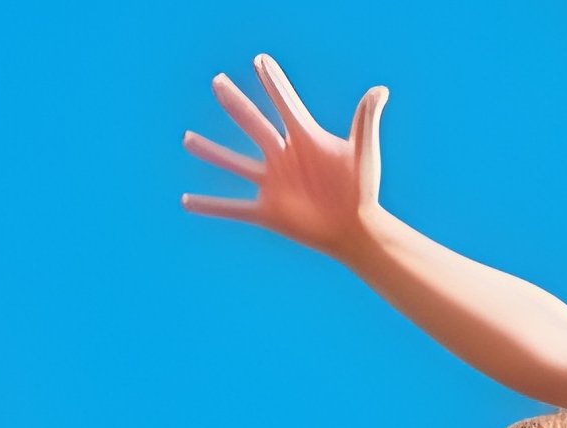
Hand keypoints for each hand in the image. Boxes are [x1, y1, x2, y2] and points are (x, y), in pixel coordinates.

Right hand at [182, 54, 387, 260]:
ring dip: (211, 152)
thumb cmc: (362, 189)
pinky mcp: (267, 212)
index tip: (259, 60)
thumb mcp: (363, 152)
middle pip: (253, 124)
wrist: (355, 228)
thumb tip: (379, 90)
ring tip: (187, 140)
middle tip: (217, 81)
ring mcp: (272, 183)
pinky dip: (210, 206)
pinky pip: (232, 208)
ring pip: (234, 164)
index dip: (272, 82)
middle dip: (235, 103)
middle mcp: (283, 156)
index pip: (284, 103)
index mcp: (305, 138)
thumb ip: (365, 121)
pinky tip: (188, 202)